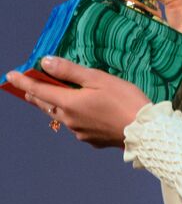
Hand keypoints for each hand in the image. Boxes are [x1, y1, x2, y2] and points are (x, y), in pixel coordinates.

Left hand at [5, 58, 150, 148]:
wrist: (146, 131)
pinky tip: (88, 112)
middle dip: (36, 95)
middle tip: (28, 87)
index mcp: (69, 103)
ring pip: (62, 116)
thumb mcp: (98, 79)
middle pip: (47, 105)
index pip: (38, 90)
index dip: (24, 81)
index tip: (11, 75)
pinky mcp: (92, 140)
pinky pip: (78, 126)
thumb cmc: (125, 100)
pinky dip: (76, 116)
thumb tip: (45, 63)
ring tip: (61, 97)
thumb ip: (70, 71)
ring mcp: (80, 133)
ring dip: (58, 105)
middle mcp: (70, 120)